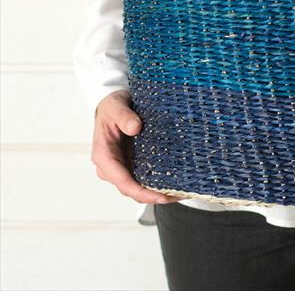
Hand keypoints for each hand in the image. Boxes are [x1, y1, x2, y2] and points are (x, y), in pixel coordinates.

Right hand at [91, 89, 179, 204]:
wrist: (112, 105)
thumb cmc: (112, 106)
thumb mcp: (115, 106)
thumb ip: (124, 116)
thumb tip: (134, 128)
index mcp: (104, 156)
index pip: (122, 181)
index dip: (142, 192)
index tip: (160, 196)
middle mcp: (111, 167)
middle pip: (132, 190)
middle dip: (154, 196)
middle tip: (178, 194)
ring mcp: (121, 167)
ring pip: (139, 187)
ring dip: (158, 192)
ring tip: (182, 191)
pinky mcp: (131, 164)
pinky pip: (143, 179)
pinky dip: (158, 183)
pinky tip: (175, 183)